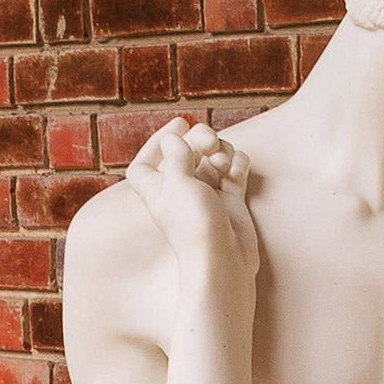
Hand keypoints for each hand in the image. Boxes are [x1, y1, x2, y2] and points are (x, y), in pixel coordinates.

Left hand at [124, 120, 256, 293]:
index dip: (157, 142)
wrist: (223, 258)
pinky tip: (237, 170)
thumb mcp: (178, 183)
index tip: (179, 126)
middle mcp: (181, 188)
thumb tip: (173, 138)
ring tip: (224, 166)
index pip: (146, 161)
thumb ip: (175, 157)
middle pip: (187, 150)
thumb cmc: (193, 224)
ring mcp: (207, 192)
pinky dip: (237, 163)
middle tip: (209, 143)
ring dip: (222, 151)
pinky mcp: (230, 198)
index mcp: (157, 187)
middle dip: (201, 139)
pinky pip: (234, 169)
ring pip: (214, 156)